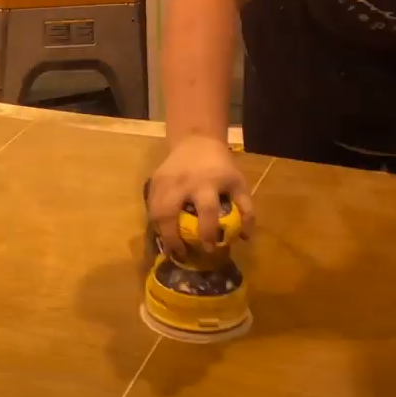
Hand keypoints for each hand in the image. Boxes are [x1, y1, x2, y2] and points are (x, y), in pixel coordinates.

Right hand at [147, 136, 253, 257]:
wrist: (196, 141)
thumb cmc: (220, 166)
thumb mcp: (237, 183)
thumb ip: (245, 208)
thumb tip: (243, 237)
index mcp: (207, 182)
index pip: (207, 211)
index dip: (208, 233)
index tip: (210, 249)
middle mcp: (182, 183)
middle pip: (169, 214)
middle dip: (173, 239)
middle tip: (181, 255)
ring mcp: (164, 182)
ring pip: (155, 213)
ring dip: (161, 234)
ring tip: (171, 248)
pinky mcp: (153, 182)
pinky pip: (150, 208)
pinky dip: (155, 224)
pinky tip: (163, 233)